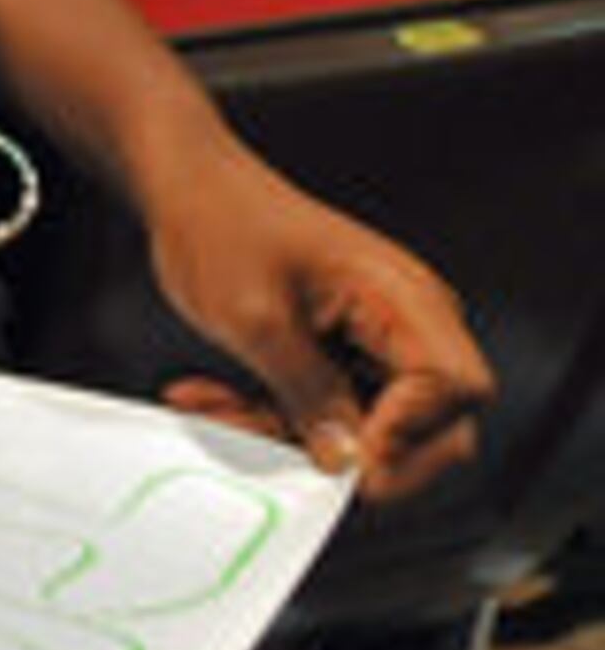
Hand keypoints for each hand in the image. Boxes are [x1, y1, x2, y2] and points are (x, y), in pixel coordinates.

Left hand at [143, 155, 491, 500]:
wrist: (191, 192)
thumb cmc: (222, 224)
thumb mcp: (254, 318)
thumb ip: (306, 393)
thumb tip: (346, 458)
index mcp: (404, 299)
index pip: (457, 389)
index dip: (411, 437)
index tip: (348, 458)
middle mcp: (406, 322)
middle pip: (425, 425)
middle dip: (347, 450)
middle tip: (278, 449)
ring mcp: (377, 341)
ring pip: (363, 428)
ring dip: (289, 434)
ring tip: (220, 407)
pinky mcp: (343, 355)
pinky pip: (327, 411)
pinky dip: (272, 416)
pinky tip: (218, 398)